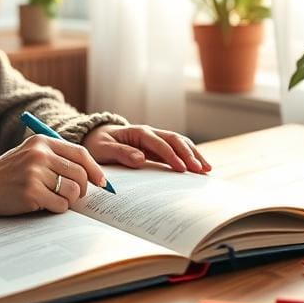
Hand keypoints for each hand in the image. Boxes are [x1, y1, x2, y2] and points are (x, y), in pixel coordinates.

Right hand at [0, 135, 107, 215]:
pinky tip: (43, 205)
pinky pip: (60, 205)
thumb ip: (56, 158)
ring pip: (72, 191)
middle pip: (80, 174)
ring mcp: (34, 173)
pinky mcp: (30, 192)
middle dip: (83, 189)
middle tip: (75, 196)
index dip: (95, 170)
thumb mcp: (30, 154)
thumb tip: (92, 175)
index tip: (102, 183)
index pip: (80, 153)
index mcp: (42, 142)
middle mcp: (39, 154)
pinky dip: (57, 209)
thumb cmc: (8, 173)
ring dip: (69, 200)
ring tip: (54, 199)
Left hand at [82, 124, 211, 173]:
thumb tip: (140, 159)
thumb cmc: (98, 144)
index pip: (158, 143)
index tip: (181, 168)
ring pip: (180, 143)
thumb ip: (121, 153)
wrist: (96, 137)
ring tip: (207, 169)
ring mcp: (155, 140)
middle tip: (200, 170)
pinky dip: (189, 157)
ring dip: (194, 154)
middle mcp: (150, 133)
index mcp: (138, 132)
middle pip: (174, 140)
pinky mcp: (157, 148)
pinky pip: (176, 150)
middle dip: (189, 154)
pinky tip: (199, 168)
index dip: (171, 155)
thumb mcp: (103, 149)